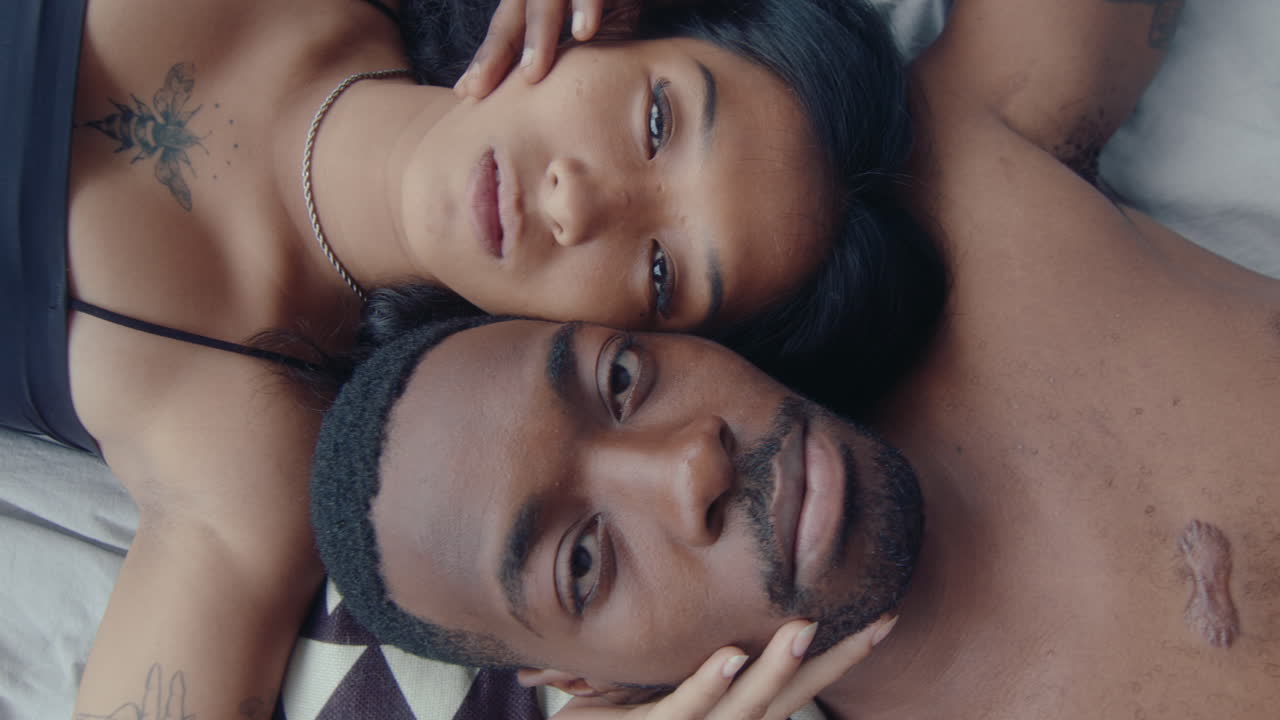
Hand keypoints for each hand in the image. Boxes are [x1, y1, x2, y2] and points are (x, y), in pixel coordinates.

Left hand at [456, 0, 609, 98]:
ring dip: (539, 36)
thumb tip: (536, 101)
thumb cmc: (618, 4)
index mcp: (535, 0)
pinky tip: (585, 32)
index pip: (505, 31)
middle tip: (481, 89)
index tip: (467, 92)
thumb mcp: (587, 31)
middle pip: (513, 17)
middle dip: (495, 53)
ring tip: (532, 73)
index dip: (486, 60)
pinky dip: (587, 6)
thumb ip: (564, 57)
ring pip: (545, 2)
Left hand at [549, 616, 897, 719]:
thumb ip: (696, 654)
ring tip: (804, 629)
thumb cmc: (610, 714)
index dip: (842, 656)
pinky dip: (708, 685)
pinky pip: (682, 708)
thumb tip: (731, 600)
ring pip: (745, 707)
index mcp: (730, 712)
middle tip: (877, 621)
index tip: (885, 619)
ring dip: (777, 669)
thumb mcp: (658, 680)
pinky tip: (730, 657)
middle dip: (833, 663)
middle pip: (787, 697)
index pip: (797, 684)